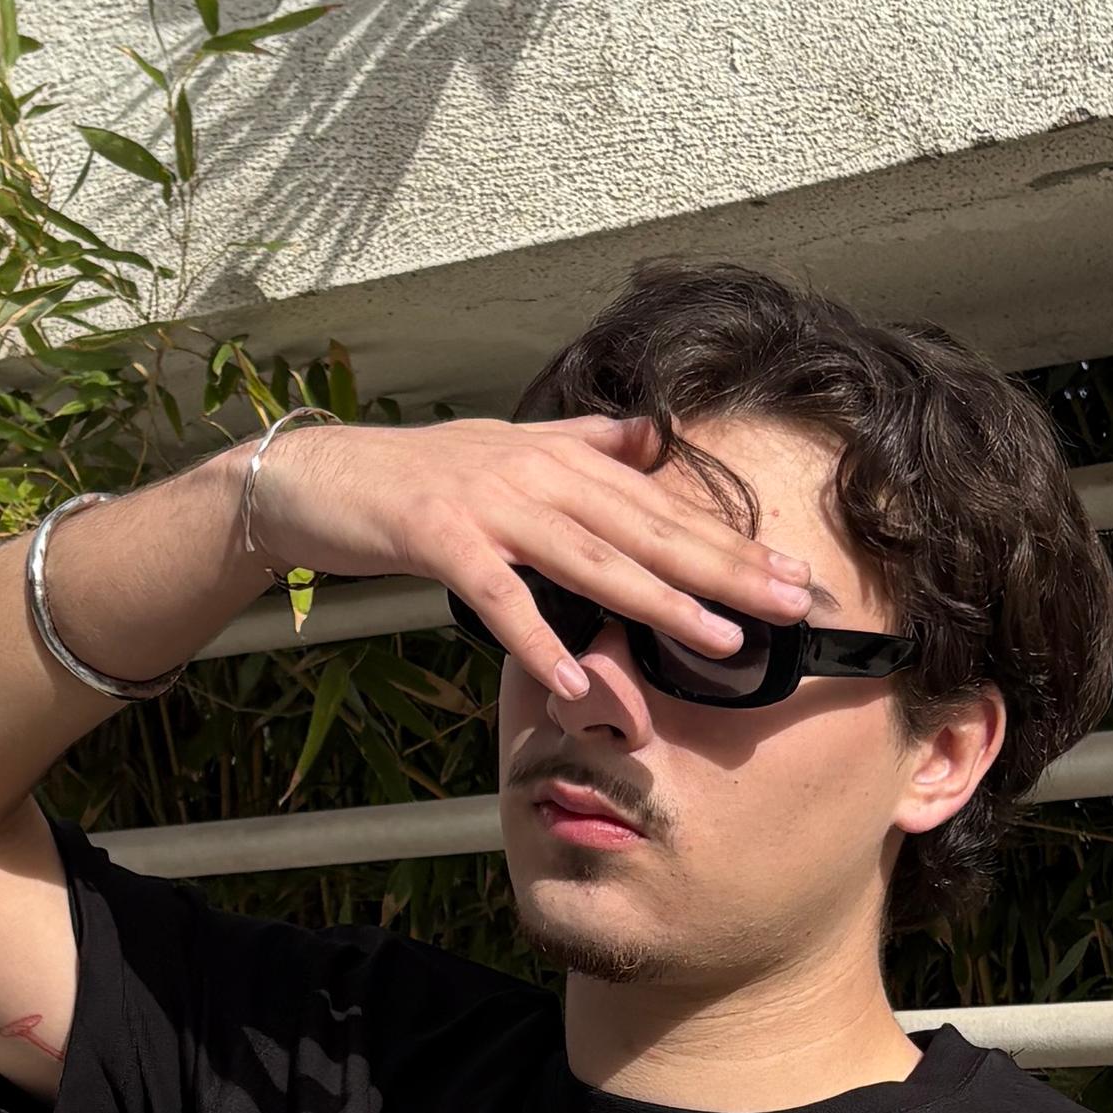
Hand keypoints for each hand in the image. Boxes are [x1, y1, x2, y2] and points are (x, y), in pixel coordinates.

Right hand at [254, 414, 811, 704]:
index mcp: (564, 458)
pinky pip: (499, 596)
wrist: (319, 473)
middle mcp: (538, 473)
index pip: (664, 506)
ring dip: (658, 602)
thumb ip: (588, 443)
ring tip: (717, 641)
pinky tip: (577, 679)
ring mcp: (490, 503)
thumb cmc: (418, 475)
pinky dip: (538, 640)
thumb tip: (655, 433)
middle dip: (725, 569)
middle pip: (647, 528)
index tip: (793, 574)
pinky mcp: (439, 535)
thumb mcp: (512, 448)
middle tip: (791, 604)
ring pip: (591, 557)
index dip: (733, 541)